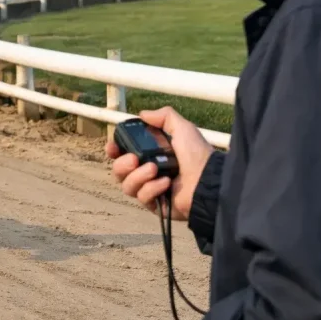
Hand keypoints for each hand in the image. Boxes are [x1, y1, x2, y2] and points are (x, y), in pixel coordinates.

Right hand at [105, 106, 213, 220]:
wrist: (208, 180)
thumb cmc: (198, 155)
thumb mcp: (182, 128)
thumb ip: (164, 116)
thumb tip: (143, 114)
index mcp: (150, 154)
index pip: (122, 153)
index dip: (113, 150)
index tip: (112, 147)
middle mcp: (147, 172)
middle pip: (118, 171)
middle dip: (122, 164)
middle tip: (134, 159)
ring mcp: (150, 189)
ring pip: (126, 186)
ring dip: (137, 176)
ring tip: (154, 170)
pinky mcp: (155, 205)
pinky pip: (142, 198)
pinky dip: (151, 189)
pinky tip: (166, 184)